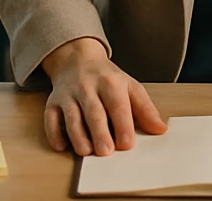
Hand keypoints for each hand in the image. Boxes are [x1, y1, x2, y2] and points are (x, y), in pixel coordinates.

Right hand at [41, 37, 165, 156]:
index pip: (118, 105)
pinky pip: (50, 117)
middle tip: (106, 152)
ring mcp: (68, 94)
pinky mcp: (53, 102)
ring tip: (86, 152)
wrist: (77, 59)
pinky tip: (61, 146)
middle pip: (94, 111)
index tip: (127, 144)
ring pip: (72, 115)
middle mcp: (88, 87)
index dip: (123, 124)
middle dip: (99, 132)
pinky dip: (54, 132)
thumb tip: (160, 130)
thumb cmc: (108, 79)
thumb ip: (145, 109)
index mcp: (111, 83)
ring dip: (77, 134)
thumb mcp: (130, 87)